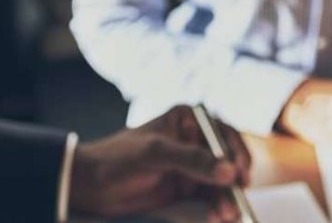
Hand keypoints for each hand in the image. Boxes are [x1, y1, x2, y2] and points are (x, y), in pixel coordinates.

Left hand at [70, 105, 251, 220]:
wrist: (91, 186)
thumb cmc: (118, 159)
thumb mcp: (155, 154)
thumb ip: (192, 160)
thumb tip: (228, 171)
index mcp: (188, 119)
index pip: (222, 133)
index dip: (236, 153)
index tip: (240, 174)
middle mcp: (195, 140)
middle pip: (228, 160)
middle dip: (233, 182)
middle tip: (237, 201)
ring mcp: (193, 166)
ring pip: (222, 183)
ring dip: (226, 199)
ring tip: (225, 215)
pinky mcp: (188, 189)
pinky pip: (210, 198)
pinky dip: (216, 208)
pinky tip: (216, 217)